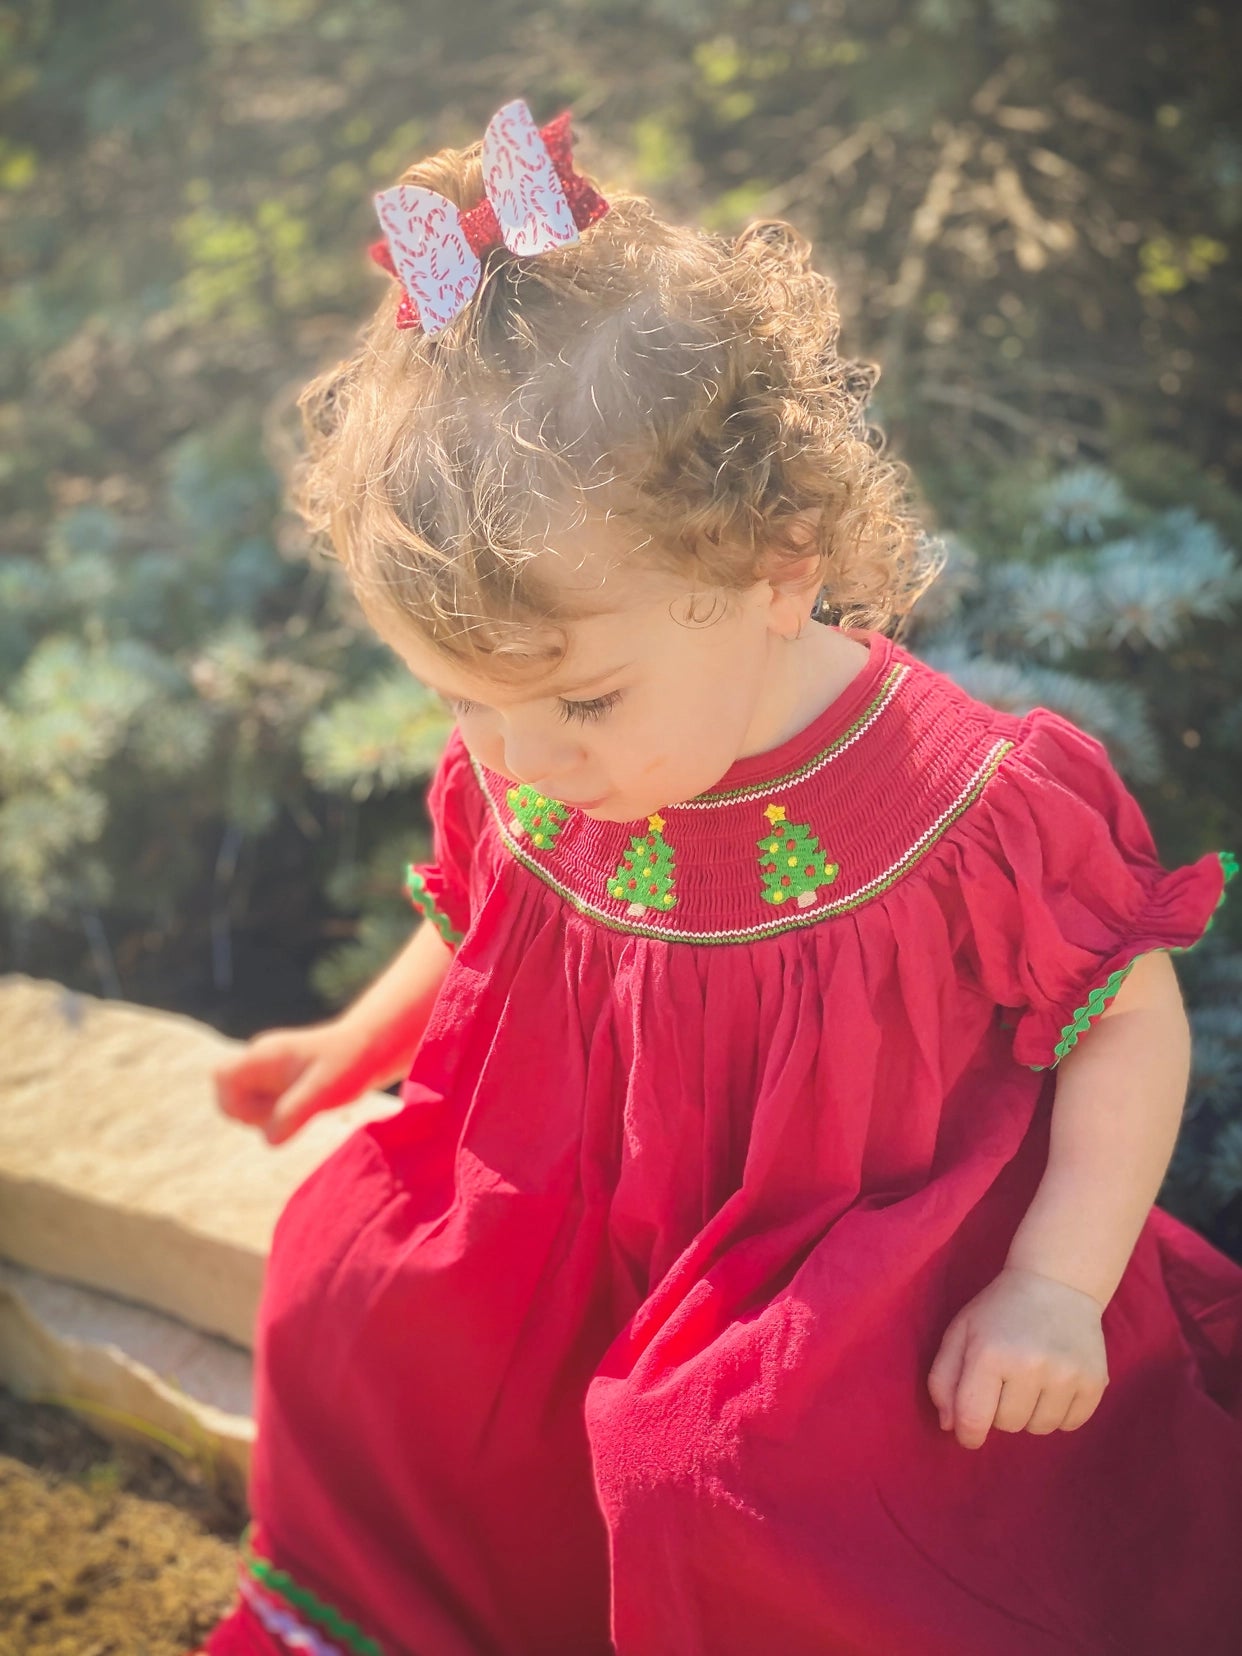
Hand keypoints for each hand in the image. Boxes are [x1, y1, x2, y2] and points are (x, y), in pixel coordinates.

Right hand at [212, 1019, 374, 1145]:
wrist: (374, 1048)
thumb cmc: (350, 1064)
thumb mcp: (324, 1090)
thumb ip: (295, 1111)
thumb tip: (269, 1140)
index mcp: (264, 1055)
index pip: (221, 1076)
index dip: (233, 1101)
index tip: (267, 1110)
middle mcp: (262, 1061)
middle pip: (229, 1096)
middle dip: (250, 1115)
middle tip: (286, 1115)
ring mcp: (270, 1072)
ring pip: (247, 1106)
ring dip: (267, 1118)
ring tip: (303, 1108)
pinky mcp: (282, 1084)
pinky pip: (266, 1109)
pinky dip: (280, 1117)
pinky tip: (307, 1108)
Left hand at [926, 1266, 1108, 1450]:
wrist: (1057, 1283)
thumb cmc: (999, 1310)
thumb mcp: (960, 1332)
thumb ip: (943, 1379)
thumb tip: (950, 1427)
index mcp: (989, 1354)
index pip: (974, 1419)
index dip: (968, 1435)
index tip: (969, 1433)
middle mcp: (1030, 1366)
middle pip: (1008, 1425)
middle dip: (1000, 1412)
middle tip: (1005, 1381)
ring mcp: (1066, 1375)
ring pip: (1039, 1428)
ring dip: (1030, 1413)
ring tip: (1030, 1381)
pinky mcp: (1094, 1382)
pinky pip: (1070, 1425)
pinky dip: (1059, 1413)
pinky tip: (1054, 1384)